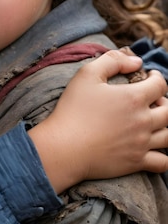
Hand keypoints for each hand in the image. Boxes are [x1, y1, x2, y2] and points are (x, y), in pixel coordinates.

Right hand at [28, 48, 167, 192]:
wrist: (65, 147)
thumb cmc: (73, 109)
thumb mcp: (86, 75)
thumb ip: (112, 61)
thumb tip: (136, 61)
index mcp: (133, 98)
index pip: (160, 85)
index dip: (157, 78)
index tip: (150, 76)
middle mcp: (143, 121)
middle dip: (165, 102)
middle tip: (153, 100)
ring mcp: (142, 143)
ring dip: (165, 126)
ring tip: (154, 123)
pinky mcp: (136, 162)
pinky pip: (163, 163)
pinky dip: (164, 156)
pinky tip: (154, 149)